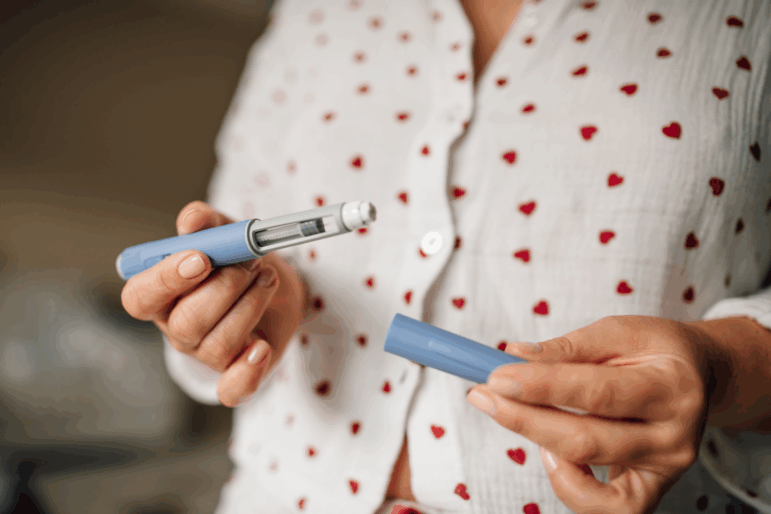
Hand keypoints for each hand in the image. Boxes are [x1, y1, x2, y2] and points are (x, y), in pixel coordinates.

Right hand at [121, 201, 304, 406]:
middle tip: (250, 263)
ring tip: (267, 278)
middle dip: (225, 288)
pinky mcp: (235, 372)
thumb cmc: (239, 259)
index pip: (140, 297)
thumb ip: (207, 223)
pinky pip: (231, 390)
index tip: (202, 258)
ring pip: (216, 345)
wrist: (276, 285)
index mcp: (161, 294)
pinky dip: (247, 372)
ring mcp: (205, 354)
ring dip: (249, 307)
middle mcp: (177, 328)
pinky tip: (261, 348)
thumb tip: (192, 221)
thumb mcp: (226, 232)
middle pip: (185, 323)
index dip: (166, 280)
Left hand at [466, 316, 713, 513]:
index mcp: (671, 386)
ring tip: (517, 414)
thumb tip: (515, 356)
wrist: (696, 376)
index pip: (597, 391)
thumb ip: (569, 346)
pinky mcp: (651, 491)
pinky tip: (552, 452)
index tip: (496, 377)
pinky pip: (606, 508)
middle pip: (586, 440)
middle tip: (481, 395)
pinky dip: (568, 485)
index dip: (541, 387)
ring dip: (537, 445)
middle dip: (523, 419)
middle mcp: (675, 435)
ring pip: (589, 475)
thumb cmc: (653, 350)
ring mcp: (664, 469)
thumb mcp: (619, 332)